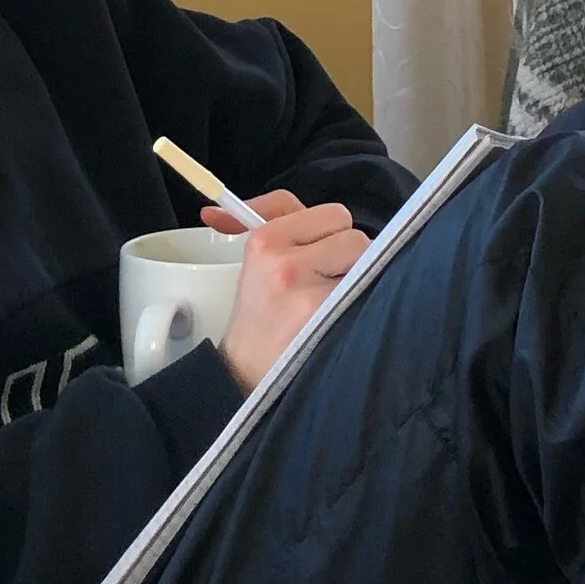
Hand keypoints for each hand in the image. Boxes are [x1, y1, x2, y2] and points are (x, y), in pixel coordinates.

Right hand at [203, 192, 367, 387]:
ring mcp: (308, 291)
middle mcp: (285, 262)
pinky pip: (366, 292)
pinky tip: (338, 318)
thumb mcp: (254, 262)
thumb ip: (269, 219)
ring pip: (365, 261)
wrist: (245, 375)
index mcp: (264, 241)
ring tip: (330, 302)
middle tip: (324, 281)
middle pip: (353, 235)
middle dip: (345, 256)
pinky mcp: (327, 316)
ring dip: (355, 278)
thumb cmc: (258, 316)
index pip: (331, 213)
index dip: (332, 234)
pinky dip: (359, 302)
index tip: (319, 252)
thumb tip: (218, 207)